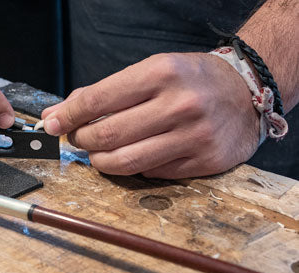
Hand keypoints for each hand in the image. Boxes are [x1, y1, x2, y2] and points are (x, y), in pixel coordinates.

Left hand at [41, 53, 260, 177]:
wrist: (247, 92)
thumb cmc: (192, 80)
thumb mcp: (150, 71)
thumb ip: (103, 93)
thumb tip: (57, 113)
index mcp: (160, 73)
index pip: (96, 100)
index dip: (66, 116)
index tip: (51, 124)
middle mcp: (178, 105)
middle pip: (105, 135)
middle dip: (80, 139)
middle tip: (78, 137)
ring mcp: (193, 136)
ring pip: (123, 162)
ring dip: (99, 159)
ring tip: (98, 150)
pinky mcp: (202, 162)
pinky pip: (149, 173)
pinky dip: (132, 166)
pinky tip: (135, 154)